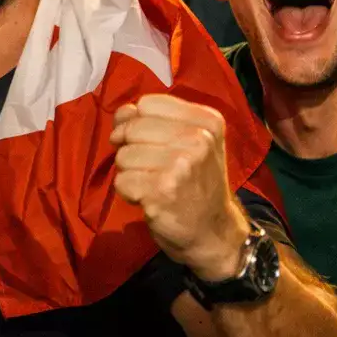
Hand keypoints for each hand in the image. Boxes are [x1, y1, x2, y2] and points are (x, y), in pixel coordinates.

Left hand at [111, 94, 250, 280]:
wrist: (214, 232)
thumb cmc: (197, 183)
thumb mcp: (191, 142)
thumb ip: (154, 119)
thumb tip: (122, 112)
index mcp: (207, 121)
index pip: (146, 104)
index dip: (136, 121)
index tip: (146, 141)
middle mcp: (197, 139)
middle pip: (131, 129)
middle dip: (131, 149)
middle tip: (151, 168)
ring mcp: (180, 165)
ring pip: (123, 156)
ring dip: (130, 173)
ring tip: (153, 184)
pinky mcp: (162, 191)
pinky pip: (122, 181)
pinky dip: (129, 193)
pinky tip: (150, 199)